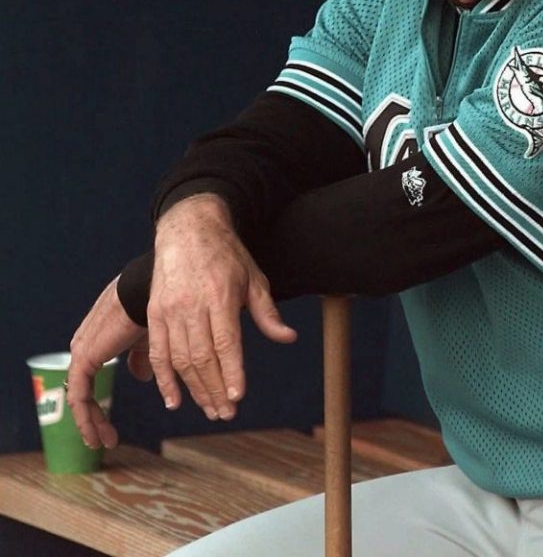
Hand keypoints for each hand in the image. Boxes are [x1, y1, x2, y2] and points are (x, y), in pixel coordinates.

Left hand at [68, 277, 150, 448]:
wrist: (148, 294)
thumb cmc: (153, 309)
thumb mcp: (150, 340)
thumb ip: (143, 359)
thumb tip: (143, 376)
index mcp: (98, 340)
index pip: (91, 380)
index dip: (99, 405)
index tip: (112, 427)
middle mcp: (86, 345)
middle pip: (84, 391)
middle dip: (94, 418)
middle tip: (106, 440)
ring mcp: (82, 351)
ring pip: (80, 396)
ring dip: (90, 422)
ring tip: (102, 442)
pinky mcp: (84, 357)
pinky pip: (79, 396)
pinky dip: (85, 418)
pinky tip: (96, 435)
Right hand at [148, 194, 296, 421]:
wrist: (188, 230)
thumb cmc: (227, 255)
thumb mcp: (254, 277)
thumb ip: (267, 312)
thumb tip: (288, 337)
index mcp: (220, 296)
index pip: (225, 342)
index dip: (231, 371)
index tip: (238, 396)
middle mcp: (191, 305)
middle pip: (202, 356)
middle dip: (214, 389)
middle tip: (226, 413)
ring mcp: (169, 310)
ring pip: (180, 359)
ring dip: (194, 389)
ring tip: (209, 409)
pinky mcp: (154, 313)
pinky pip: (158, 352)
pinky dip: (164, 379)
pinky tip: (174, 400)